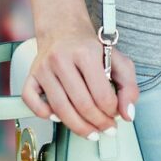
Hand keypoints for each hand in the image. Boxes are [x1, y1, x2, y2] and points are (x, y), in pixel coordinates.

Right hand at [19, 22, 137, 139]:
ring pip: (59, 108)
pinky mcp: (31, 75)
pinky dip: (44, 114)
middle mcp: (61, 59)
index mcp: (86, 53)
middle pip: (81, 105)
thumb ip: (129, 87)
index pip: (102, 95)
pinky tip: (59, 117)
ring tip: (91, 132)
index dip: (112, 112)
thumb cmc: (89, 48)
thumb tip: (127, 114)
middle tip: (106, 128)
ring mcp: (43, 68)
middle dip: (98, 123)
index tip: (115, 114)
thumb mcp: (118, 61)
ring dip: (78, 127)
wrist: (63, 28)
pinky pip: (32, 101)